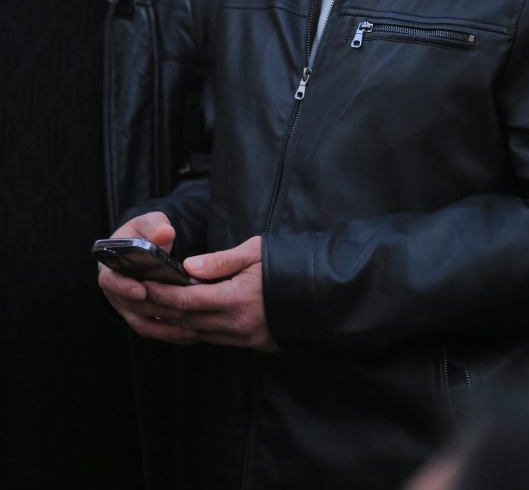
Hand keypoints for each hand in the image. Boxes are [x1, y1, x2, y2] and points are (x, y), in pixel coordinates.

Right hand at [97, 211, 195, 343]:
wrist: (146, 246)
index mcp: (110, 266)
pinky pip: (152, 329)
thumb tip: (164, 233)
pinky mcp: (140, 316)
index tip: (142, 290)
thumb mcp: (150, 223)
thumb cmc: (145, 233)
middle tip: (178, 310)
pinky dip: (168, 333)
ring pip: (142, 322)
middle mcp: (115, 290)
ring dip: (164, 326)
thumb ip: (156, 225)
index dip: (123, 287)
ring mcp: (126, 305)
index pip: (109, 280)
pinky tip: (189, 334)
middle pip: (130, 305)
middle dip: (155, 308)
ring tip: (189, 326)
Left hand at [143, 236, 276, 351]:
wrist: (323, 293)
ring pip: (197, 335)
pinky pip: (214, 340)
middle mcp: (236, 324)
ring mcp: (244, 338)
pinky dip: (193, 331)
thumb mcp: (256, 251)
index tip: (143, 284)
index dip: (162, 293)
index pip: (187, 299)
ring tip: (151, 313)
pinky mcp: (253, 345)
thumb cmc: (289, 264)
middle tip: (137, 299)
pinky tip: (182, 323)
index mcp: (236, 298)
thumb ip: (221, 260)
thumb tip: (188, 266)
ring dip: (173, 325)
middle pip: (186, 320)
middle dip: (158, 310)